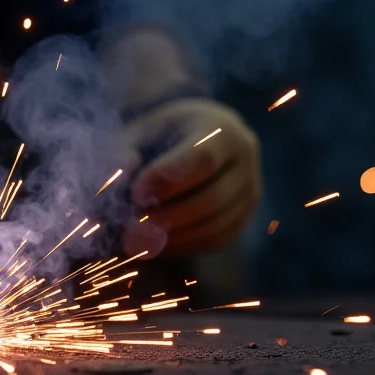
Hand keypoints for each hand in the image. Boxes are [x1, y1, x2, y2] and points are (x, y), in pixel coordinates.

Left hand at [120, 99, 261, 256]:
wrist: (194, 138)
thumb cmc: (161, 134)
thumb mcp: (140, 132)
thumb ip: (125, 149)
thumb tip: (124, 169)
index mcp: (222, 127)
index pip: (202, 158)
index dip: (167, 181)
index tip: (135, 195)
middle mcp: (246, 158)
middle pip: (212, 199)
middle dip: (168, 219)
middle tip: (130, 231)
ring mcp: (251, 189)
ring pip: (216, 226)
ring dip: (174, 238)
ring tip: (139, 239)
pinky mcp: (245, 215)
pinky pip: (218, 240)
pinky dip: (185, 246)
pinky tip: (158, 243)